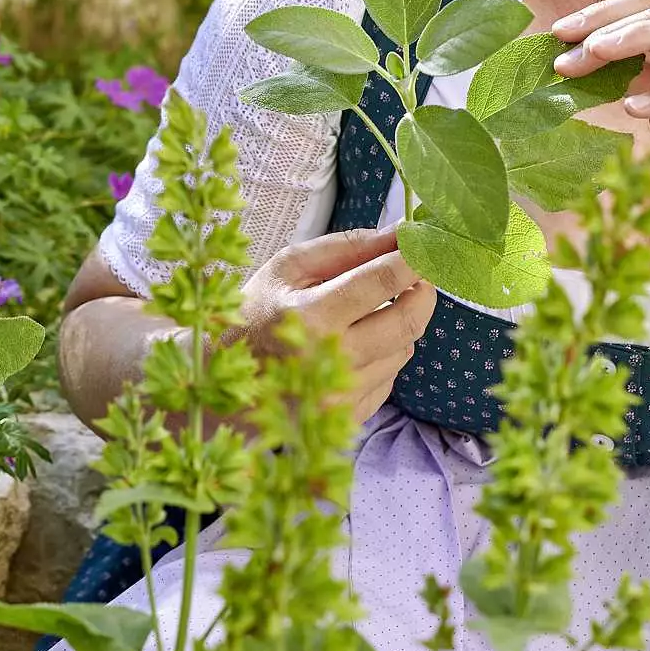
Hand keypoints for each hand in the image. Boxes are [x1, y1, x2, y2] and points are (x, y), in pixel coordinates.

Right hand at [237, 226, 435, 423]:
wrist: (224, 382)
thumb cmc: (252, 316)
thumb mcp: (286, 269)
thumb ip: (345, 248)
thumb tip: (399, 233)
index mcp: (311, 315)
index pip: (383, 280)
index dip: (414, 257)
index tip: (425, 245)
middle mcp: (331, 360)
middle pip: (408, 321)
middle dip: (423, 292)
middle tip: (417, 276)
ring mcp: (342, 396)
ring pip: (404, 349)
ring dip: (399, 325)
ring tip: (369, 314)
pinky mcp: (349, 417)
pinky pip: (390, 377)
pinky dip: (383, 356)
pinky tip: (354, 348)